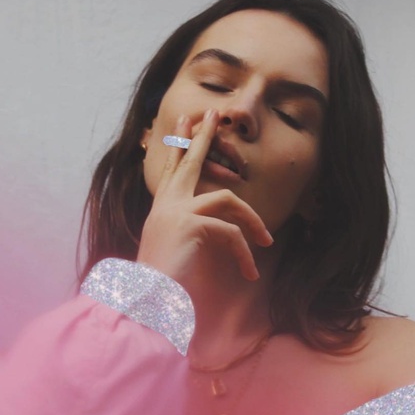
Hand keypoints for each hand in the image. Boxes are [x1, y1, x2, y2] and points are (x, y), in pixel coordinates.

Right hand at [137, 110, 273, 285]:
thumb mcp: (174, 254)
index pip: (172, 172)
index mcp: (161, 211)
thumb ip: (188, 236)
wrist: (147, 301)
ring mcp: (176, 212)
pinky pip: (230, 232)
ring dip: (252, 220)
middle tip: (215, 114)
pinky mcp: (190, 225)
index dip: (179, 147)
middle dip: (204, 137)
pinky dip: (244, 254)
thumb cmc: (161, 286)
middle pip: (190, 162)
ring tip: (267, 241)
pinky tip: (249, 273)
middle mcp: (165, 205)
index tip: (185, 124)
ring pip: (226, 199)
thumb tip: (212, 234)